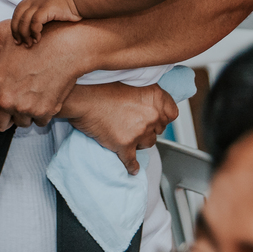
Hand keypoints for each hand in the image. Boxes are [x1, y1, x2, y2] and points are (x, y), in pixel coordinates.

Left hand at [0, 22, 83, 127]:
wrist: (67, 46)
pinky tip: (43, 94)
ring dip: (21, 113)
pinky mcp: (43, 112)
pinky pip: (37, 121)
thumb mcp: (5, 33)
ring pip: (18, 122)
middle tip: (8, 103)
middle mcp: (5, 99)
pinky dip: (39, 112)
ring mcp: (25, 108)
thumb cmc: (34, 37)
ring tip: (30, 92)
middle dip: (0, 117)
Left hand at [12, 0, 80, 45]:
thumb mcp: (48, 6)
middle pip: (17, 17)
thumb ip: (39, 13)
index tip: (17, 38)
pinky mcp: (46, 8)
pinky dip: (34, 32)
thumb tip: (31, 29)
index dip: (15, 26)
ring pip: (24, 21)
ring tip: (29, 43)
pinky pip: (34, 22)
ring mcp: (39, 3)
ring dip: (25, 34)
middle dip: (17, 32)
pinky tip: (38, 39)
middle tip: (20, 43)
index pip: (17, 12)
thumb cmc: (68, 6)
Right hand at [61, 83, 178, 174]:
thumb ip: (147, 95)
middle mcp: (151, 114)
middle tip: (134, 124)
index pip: (172, 114)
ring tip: (125, 134)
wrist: (81, 98)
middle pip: (158, 130)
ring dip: (138, 142)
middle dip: (148, 129)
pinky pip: (132, 161)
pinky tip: (133, 168)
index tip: (155, 118)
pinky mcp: (125, 144)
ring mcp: (139, 131)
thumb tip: (153, 107)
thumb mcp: (130, 82)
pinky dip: (132, 166)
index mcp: (155, 96)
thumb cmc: (99, 87)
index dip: (161, 116)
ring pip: (147, 144)